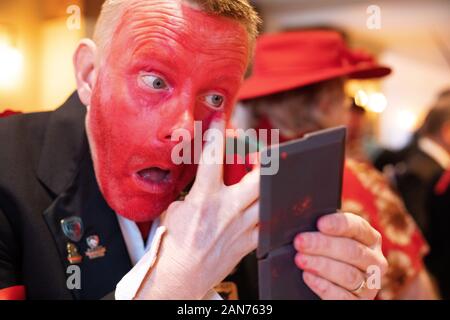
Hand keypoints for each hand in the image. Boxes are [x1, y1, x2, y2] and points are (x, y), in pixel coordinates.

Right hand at [136, 115, 259, 299]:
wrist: (180, 277)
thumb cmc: (173, 245)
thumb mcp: (174, 210)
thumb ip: (191, 191)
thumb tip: (202, 177)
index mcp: (204, 199)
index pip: (213, 158)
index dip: (218, 134)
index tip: (221, 119)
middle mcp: (227, 211)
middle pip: (259, 178)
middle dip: (264, 160)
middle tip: (262, 151)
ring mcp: (241, 227)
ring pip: (269, 199)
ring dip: (272, 185)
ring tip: (268, 176)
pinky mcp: (249, 242)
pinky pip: (269, 223)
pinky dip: (272, 212)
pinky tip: (271, 205)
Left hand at [294, 212, 387, 299]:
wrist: (330, 284)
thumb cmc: (327, 254)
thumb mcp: (330, 238)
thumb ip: (324, 230)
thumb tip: (307, 221)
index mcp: (370, 238)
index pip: (357, 227)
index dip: (339, 224)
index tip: (320, 223)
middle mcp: (375, 261)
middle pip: (352, 250)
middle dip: (323, 245)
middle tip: (300, 242)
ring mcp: (371, 284)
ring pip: (348, 274)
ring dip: (321, 265)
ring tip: (300, 259)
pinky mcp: (360, 302)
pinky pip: (343, 296)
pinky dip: (323, 286)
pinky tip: (308, 276)